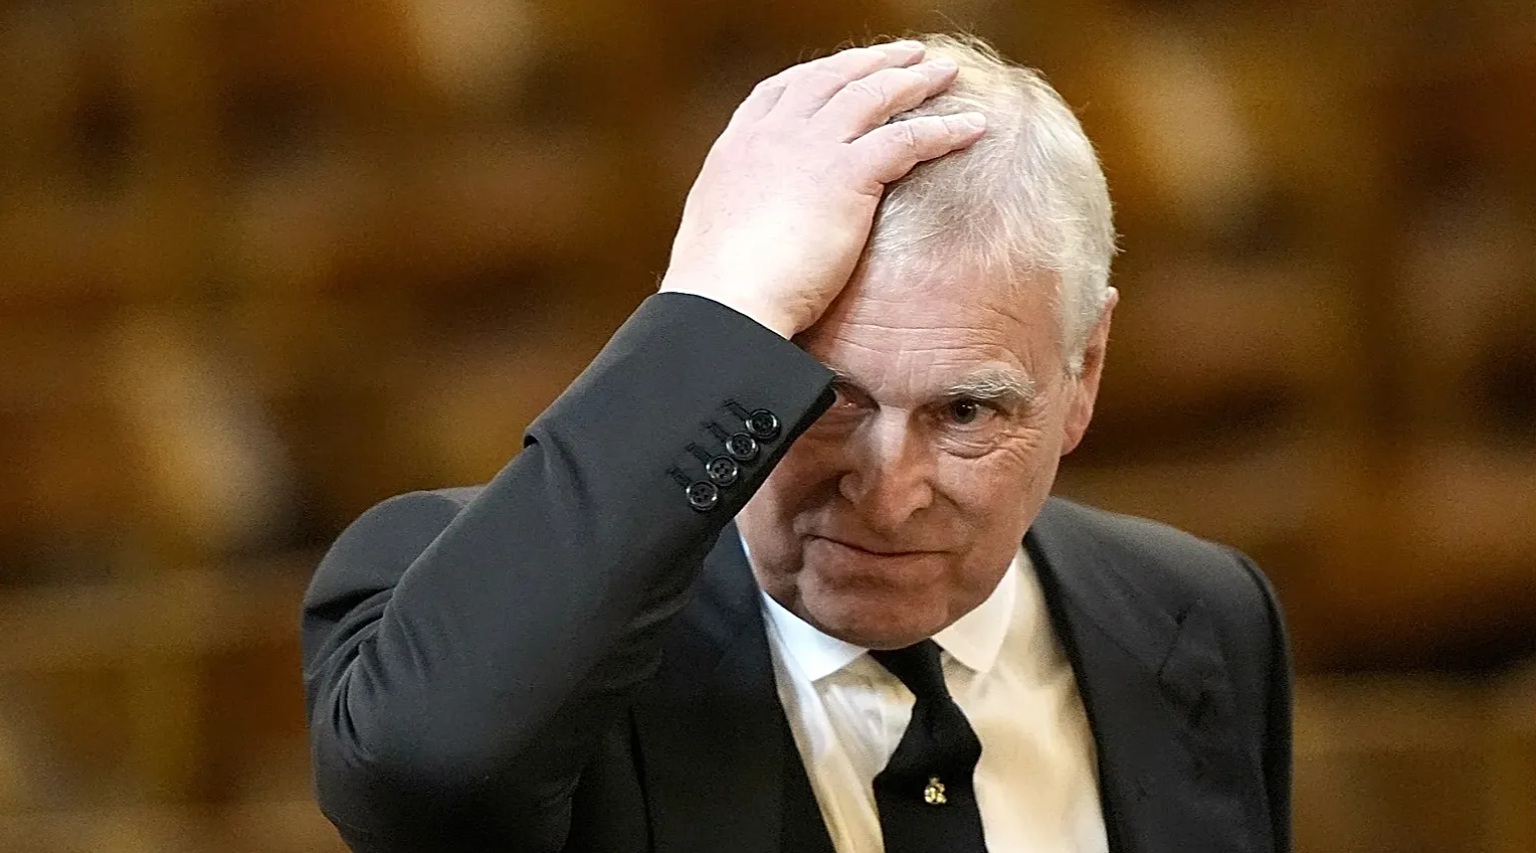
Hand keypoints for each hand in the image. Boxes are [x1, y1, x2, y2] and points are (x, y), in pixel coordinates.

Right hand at [659, 41, 986, 337]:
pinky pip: (908, 139)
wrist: (725, 302)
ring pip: (873, 95)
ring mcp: (810, 148)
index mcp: (737, 147)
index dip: (817, 77)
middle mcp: (773, 134)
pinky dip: (943, 128)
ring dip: (915, 81)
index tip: (841, 72)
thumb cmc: (720, 291)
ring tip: (946, 72)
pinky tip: (972, 127)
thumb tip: (750, 233)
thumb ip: (741, 217)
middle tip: (906, 55)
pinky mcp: (847, 174)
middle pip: (831, 79)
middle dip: (872, 62)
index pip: (780, 92)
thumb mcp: (718, 237)